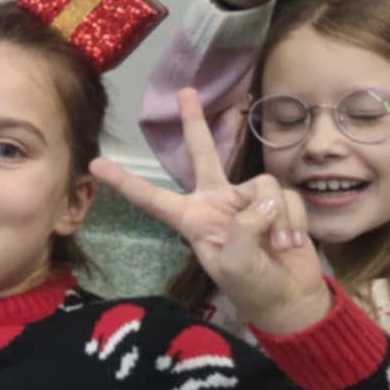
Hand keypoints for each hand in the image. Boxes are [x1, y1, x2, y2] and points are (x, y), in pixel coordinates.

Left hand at [89, 88, 329, 334]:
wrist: (289, 296)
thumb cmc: (252, 286)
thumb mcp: (236, 265)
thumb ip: (243, 230)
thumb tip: (261, 201)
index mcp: (191, 219)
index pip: (151, 198)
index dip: (125, 182)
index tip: (95, 165)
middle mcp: (215, 201)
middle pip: (201, 154)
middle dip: (194, 122)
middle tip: (185, 92)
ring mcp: (247, 199)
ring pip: (262, 186)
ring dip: (276, 218)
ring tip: (279, 247)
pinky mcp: (276, 200)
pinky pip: (286, 198)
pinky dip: (294, 222)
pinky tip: (292, 243)